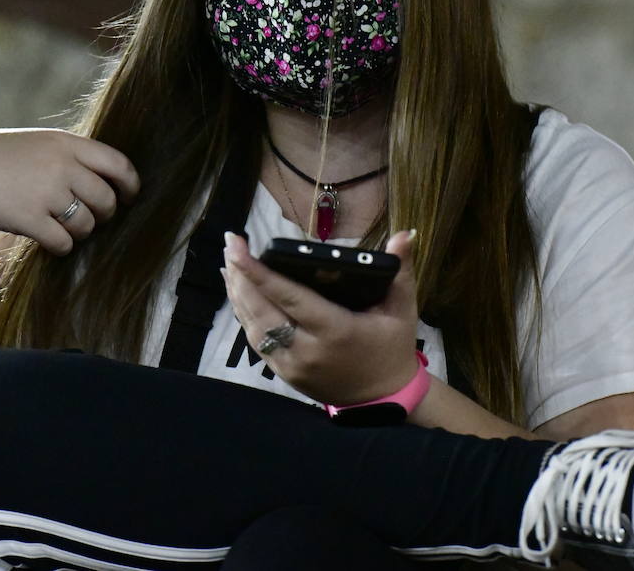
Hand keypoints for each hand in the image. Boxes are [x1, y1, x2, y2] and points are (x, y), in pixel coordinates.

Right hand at [0, 128, 138, 254]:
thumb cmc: (1, 157)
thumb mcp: (41, 144)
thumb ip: (74, 157)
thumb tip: (112, 183)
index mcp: (67, 143)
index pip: (119, 164)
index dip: (130, 185)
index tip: (129, 197)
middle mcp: (61, 165)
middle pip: (106, 200)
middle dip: (104, 214)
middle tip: (91, 217)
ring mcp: (45, 192)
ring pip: (87, 224)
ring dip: (81, 232)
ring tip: (67, 228)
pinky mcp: (28, 219)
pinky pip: (64, 242)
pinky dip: (63, 246)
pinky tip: (53, 241)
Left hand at [222, 230, 418, 404]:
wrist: (383, 400)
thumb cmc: (392, 348)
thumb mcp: (402, 310)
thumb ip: (400, 270)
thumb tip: (405, 233)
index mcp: (335, 330)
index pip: (289, 297)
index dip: (259, 272)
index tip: (238, 247)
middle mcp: (307, 350)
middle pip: (262, 310)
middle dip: (241, 275)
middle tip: (230, 243)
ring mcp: (291, 365)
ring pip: (253, 326)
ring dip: (237, 293)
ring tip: (228, 261)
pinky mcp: (283, 373)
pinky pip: (257, 341)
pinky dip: (243, 313)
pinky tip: (237, 291)